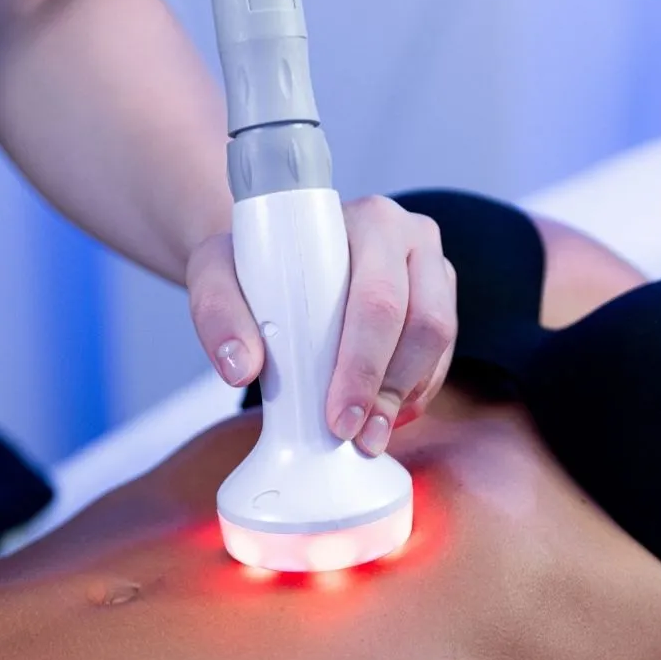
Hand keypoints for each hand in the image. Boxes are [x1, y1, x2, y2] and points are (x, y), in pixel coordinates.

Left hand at [186, 194, 457, 455]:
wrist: (279, 256)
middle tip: (359, 438)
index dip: (364, 365)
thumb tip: (240, 368)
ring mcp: (435, 271)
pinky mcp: (444, 302)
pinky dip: (414, 394)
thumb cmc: (254, 263)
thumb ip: (218, 314)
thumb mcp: (216, 274)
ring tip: (369, 435)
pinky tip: (385, 414)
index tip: (338, 417)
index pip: (379, 299)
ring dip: (405, 397)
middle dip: (389, 390)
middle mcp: (412, 238)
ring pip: (439, 346)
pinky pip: (442, 359)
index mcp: (370, 221)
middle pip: (424, 324)